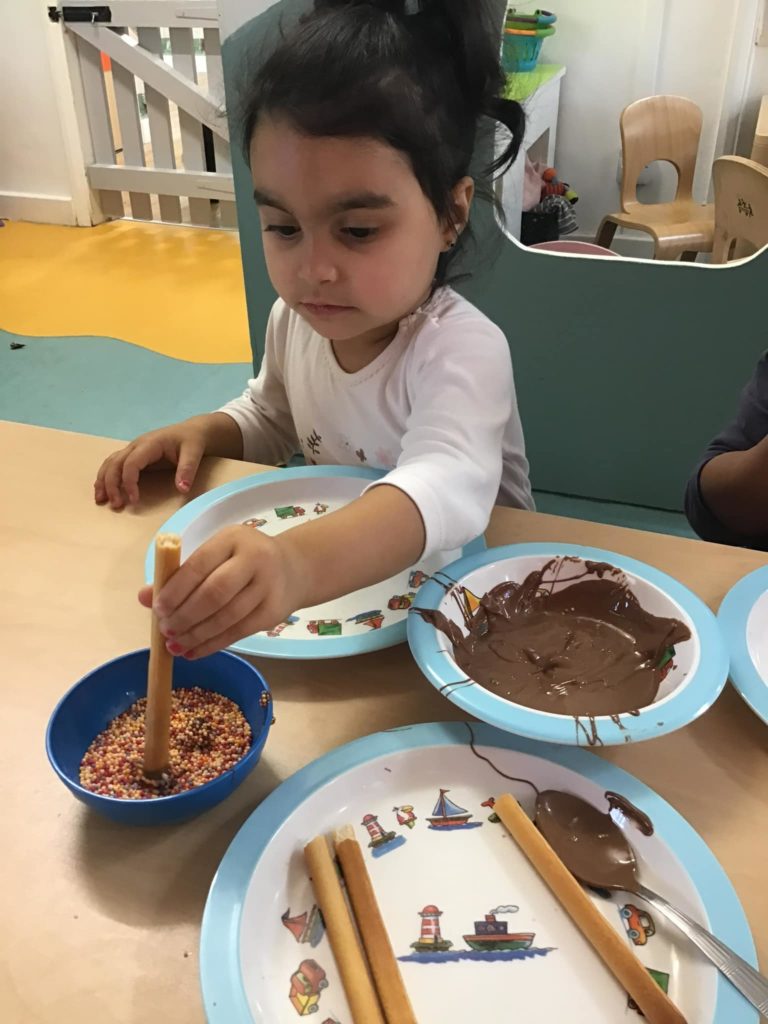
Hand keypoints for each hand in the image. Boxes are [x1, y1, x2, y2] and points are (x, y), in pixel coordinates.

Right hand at [95, 423, 207, 508]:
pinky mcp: (134, 455)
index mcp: (149, 444)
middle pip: (115, 463)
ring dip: (103, 481)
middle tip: (116, 504)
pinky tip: (104, 490)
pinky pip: (115, 464)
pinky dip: (107, 477)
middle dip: (111, 484)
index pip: (131, 463)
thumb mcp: (194, 453)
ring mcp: (133, 449)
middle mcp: (136, 445)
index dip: (129, 482)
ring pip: (111, 463)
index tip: (134, 500)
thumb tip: (182, 489)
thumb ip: (187, 470)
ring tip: (101, 499)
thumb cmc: (192, 440)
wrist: (192, 430)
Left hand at [139, 525, 304, 657]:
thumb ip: (180, 575)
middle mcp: (254, 559)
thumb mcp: (215, 556)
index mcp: (232, 539)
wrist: (293, 568)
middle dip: (185, 615)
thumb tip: (143, 597)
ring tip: (175, 645)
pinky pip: (239, 632)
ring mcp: (267, 586)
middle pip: (214, 593)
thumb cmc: (242, 560)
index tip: (157, 609)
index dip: (175, 590)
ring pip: (227, 616)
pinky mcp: (274, 612)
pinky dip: (213, 644)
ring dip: (196, 634)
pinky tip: (193, 651)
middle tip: (166, 629)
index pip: (199, 565)